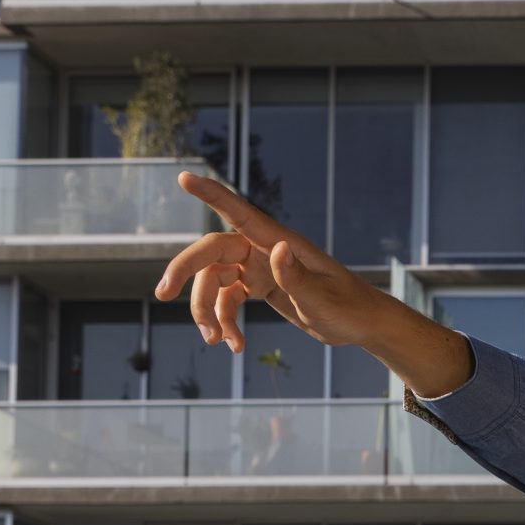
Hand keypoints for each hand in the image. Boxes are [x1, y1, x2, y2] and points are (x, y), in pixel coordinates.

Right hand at [154, 174, 474, 394]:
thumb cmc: (349, 307)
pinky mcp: (260, 288)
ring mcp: (260, 269)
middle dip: (184, 271)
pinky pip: (228, 301)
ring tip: (217, 342)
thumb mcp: (323, 298)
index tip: (184, 178)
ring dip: (208, 312)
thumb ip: (297, 276)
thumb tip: (275, 249)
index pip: (239, 213)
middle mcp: (264, 251)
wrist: (362, 325)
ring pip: (214, 282)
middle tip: (162, 293)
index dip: (211, 195)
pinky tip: (233, 347)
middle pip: (212, 252)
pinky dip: (225, 323)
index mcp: (279, 243)